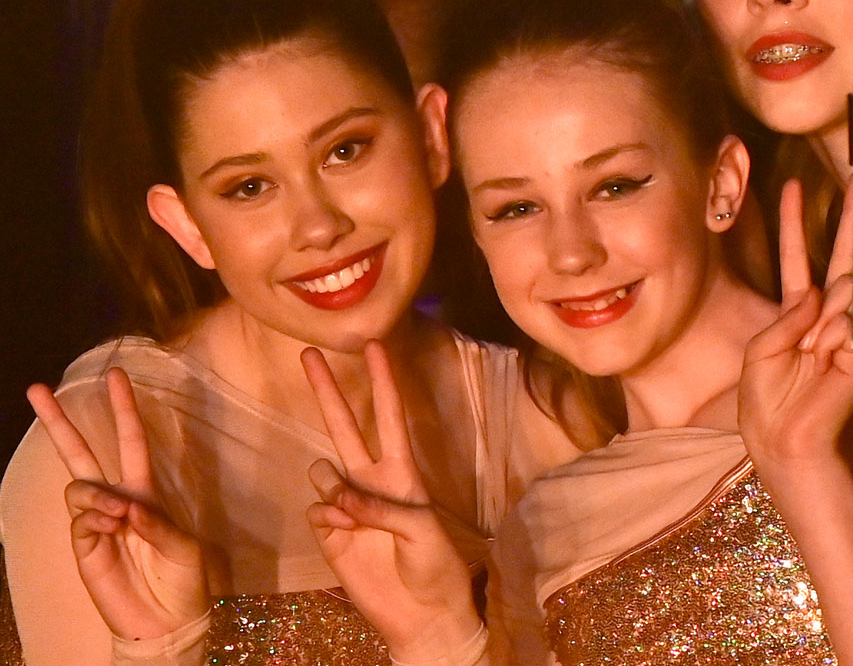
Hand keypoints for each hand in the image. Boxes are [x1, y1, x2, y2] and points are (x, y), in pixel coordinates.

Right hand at [27, 368, 208, 640]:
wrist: (166, 622)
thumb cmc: (183, 580)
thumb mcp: (183, 546)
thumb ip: (156, 523)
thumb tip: (125, 505)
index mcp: (145, 491)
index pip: (130, 440)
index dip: (124, 408)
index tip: (116, 374)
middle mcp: (116, 500)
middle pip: (80, 453)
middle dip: (58, 421)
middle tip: (36, 388)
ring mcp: (95, 523)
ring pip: (79, 487)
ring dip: (97, 494)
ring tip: (118, 514)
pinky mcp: (83, 548)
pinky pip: (80, 520)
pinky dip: (95, 520)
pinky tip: (110, 530)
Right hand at [302, 341, 482, 661]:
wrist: (422, 615)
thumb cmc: (435, 566)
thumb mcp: (420, 530)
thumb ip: (379, 507)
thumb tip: (334, 496)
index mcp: (401, 472)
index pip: (389, 416)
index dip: (383, 381)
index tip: (375, 345)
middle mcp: (370, 480)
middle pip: (343, 424)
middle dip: (326, 390)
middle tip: (308, 353)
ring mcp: (346, 504)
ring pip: (322, 469)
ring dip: (332, 483)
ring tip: (351, 511)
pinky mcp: (328, 533)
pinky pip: (316, 509)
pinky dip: (327, 518)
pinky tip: (345, 535)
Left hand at [738, 179, 852, 476]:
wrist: (781, 438)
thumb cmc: (764, 399)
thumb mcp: (759, 351)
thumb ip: (786, 318)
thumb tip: (817, 295)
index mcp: (795, 314)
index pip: (798, 259)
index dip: (794, 225)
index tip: (792, 187)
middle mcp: (824, 316)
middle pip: (838, 260)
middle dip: (845, 222)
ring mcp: (847, 331)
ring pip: (844, 295)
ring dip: (823, 317)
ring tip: (812, 350)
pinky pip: (847, 327)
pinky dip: (829, 339)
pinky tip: (822, 354)